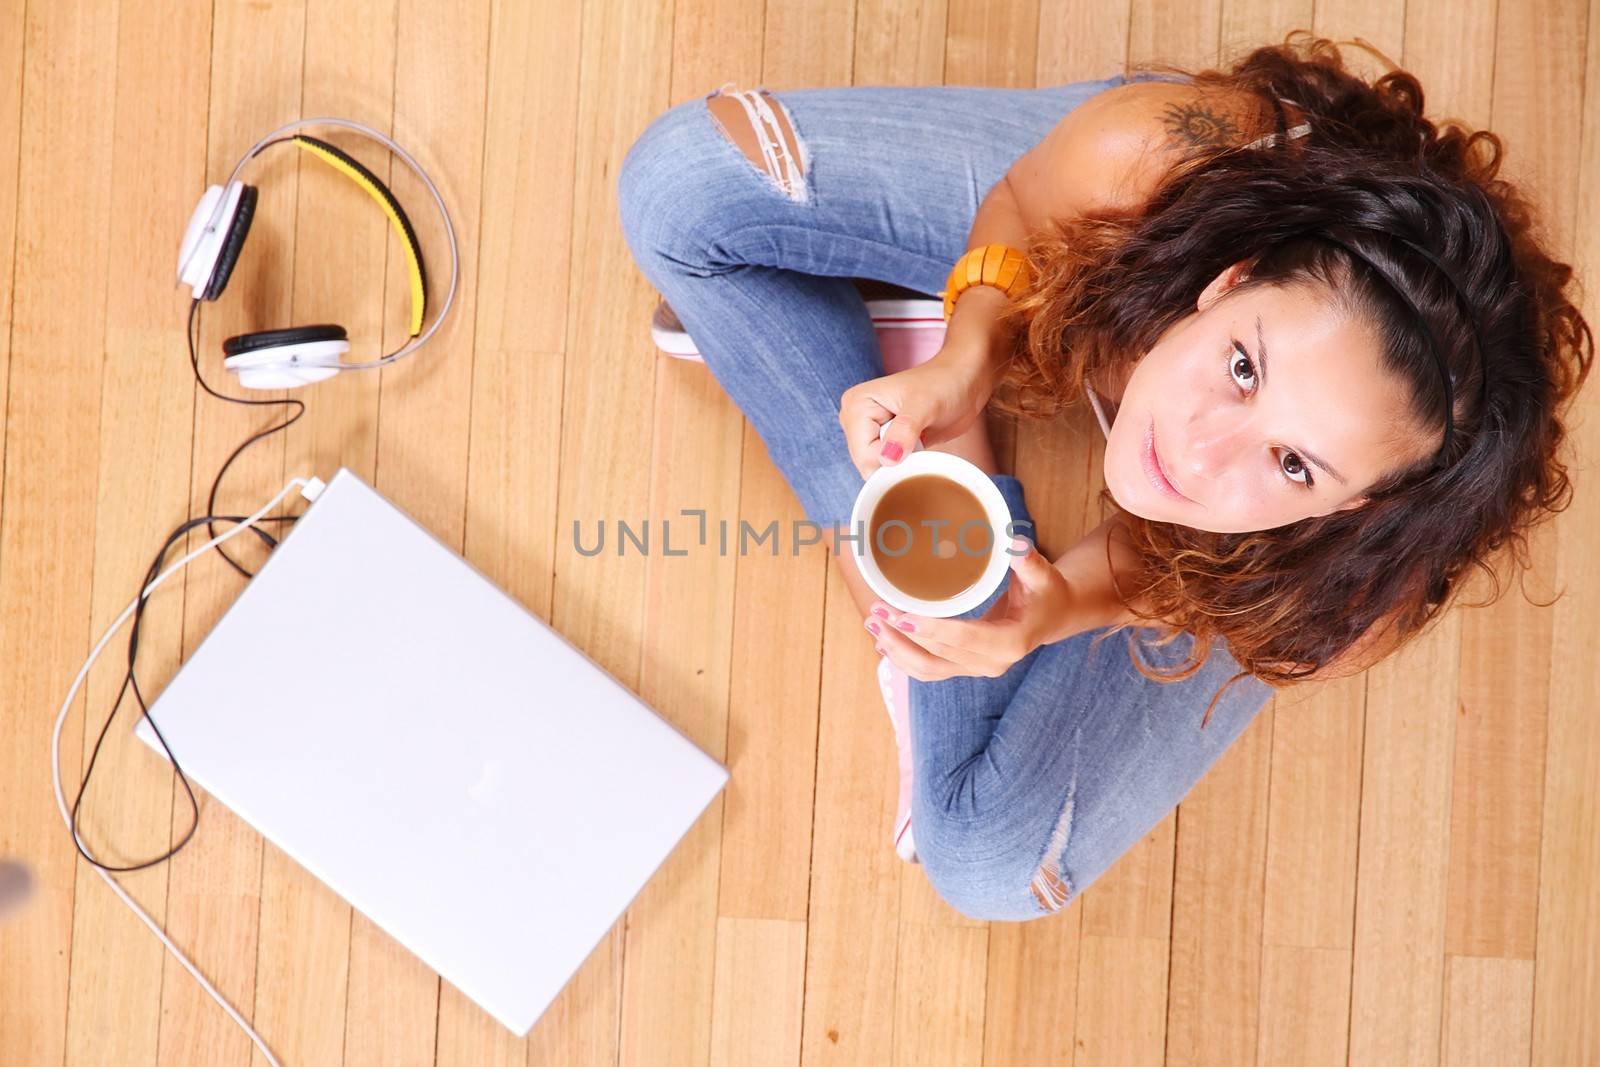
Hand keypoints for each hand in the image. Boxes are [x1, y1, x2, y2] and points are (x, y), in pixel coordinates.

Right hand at [839, 342, 992, 478]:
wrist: (963, 382)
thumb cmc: (945, 383)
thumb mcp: (926, 405)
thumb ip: (905, 430)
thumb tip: (888, 458)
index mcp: (857, 404)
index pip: (863, 453)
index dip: (890, 458)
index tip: (914, 442)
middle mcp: (856, 418)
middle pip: (866, 463)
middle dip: (895, 462)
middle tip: (917, 438)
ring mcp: (868, 430)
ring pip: (876, 468)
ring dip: (901, 463)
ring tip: (918, 439)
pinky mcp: (882, 439)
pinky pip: (886, 467)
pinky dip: (904, 464)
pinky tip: (917, 446)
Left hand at [864, 537, 1072, 680]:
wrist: (1052, 615)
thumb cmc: (1046, 591)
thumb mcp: (1042, 573)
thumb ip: (1027, 559)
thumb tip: (1013, 541)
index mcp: (1010, 643)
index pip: (964, 638)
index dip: (932, 629)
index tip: (902, 617)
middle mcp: (991, 664)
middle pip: (939, 654)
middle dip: (904, 634)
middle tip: (876, 609)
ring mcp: (976, 669)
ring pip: (928, 668)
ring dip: (897, 650)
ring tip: (872, 623)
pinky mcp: (965, 667)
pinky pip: (929, 671)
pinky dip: (904, 659)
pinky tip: (883, 642)